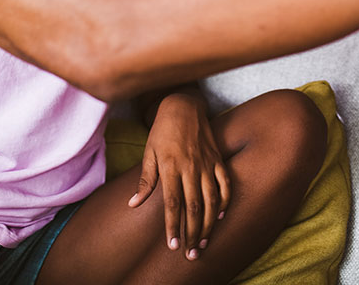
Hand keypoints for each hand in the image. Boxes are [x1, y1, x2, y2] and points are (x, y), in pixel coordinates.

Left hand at [128, 93, 230, 259]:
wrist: (182, 105)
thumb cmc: (162, 131)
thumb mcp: (149, 152)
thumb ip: (145, 181)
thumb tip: (133, 204)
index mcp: (171, 166)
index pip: (173, 203)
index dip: (173, 226)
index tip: (172, 245)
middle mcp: (190, 166)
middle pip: (194, 206)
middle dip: (192, 232)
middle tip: (190, 252)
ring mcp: (206, 162)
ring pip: (211, 199)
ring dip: (209, 223)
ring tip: (203, 241)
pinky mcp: (217, 158)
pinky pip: (225, 183)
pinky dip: (225, 200)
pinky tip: (221, 215)